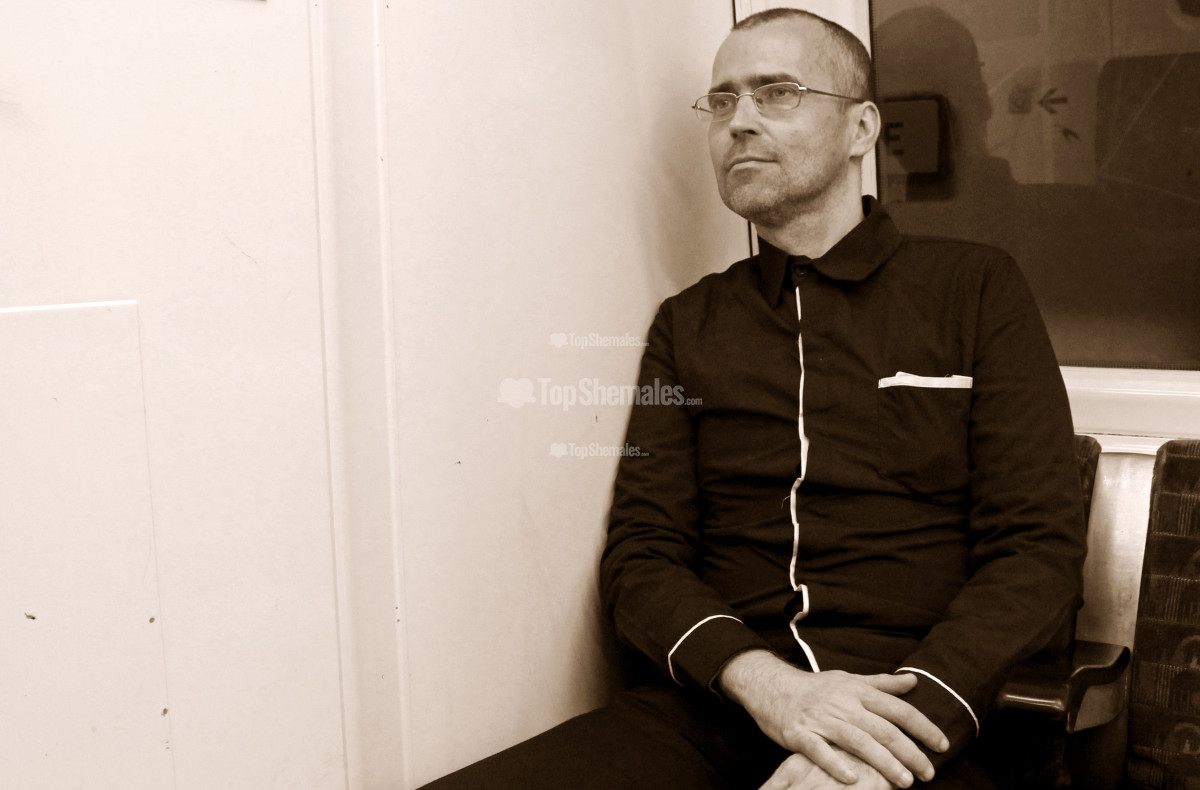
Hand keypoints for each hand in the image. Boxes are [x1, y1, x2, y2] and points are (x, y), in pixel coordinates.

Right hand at [718, 651, 946, 787]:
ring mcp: (821, 719)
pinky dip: (836, 764)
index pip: (898, 708)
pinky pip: (820, 751)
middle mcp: (842, 704)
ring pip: (857, 742)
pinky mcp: (799, 734)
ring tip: (904, 782)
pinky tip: (852, 779)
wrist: (770, 686)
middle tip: (928, 773)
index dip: (922, 726)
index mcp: (857, 691)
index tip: (942, 744)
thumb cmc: (815, 687)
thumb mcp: (848, 680)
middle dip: (909, 753)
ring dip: (883, 763)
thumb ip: (881, 684)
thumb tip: (912, 680)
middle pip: (883, 729)